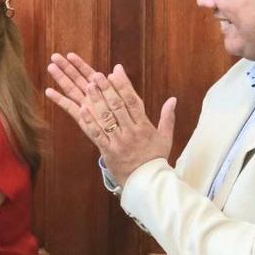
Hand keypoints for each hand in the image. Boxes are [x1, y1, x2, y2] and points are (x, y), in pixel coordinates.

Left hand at [44, 53, 176, 185]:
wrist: (146, 182)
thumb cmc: (155, 157)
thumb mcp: (166, 136)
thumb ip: (168, 116)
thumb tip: (173, 99)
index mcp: (144, 126)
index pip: (133, 102)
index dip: (124, 85)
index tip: (116, 72)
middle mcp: (130, 131)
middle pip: (117, 106)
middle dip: (107, 89)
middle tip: (97, 74)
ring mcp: (118, 141)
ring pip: (106, 118)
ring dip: (96, 101)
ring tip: (87, 86)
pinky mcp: (107, 150)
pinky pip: (97, 134)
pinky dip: (89, 121)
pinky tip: (81, 109)